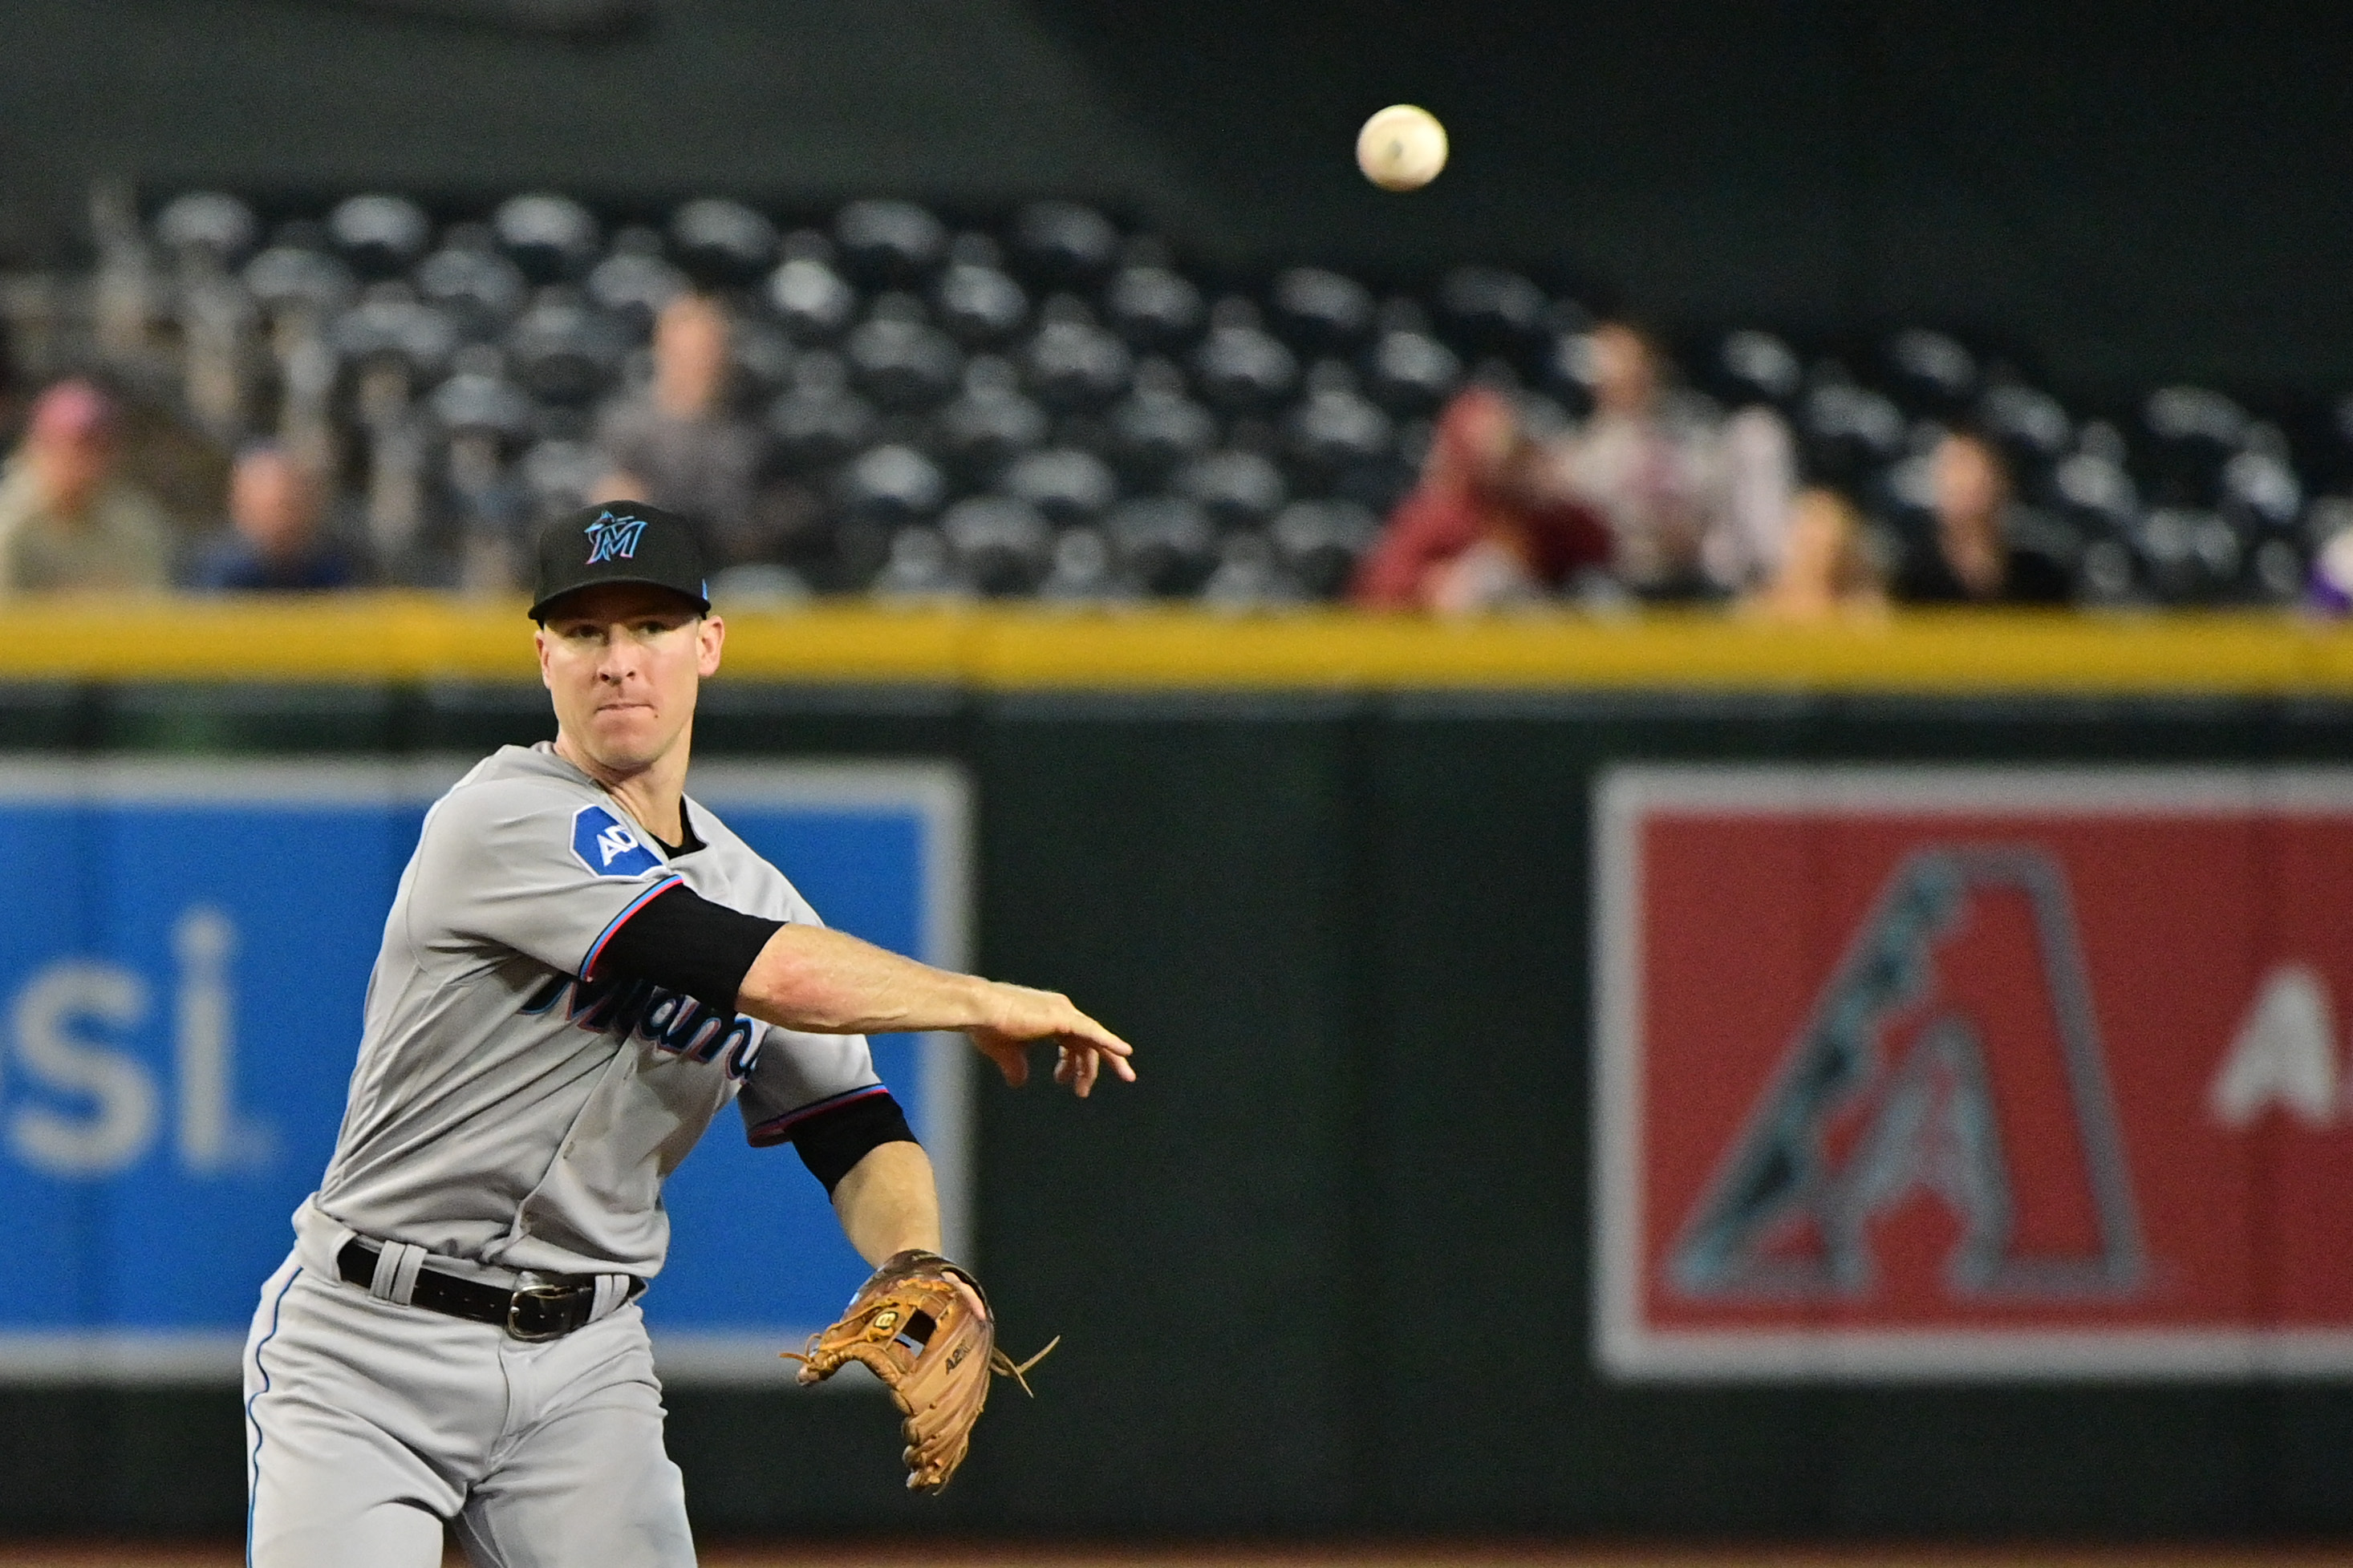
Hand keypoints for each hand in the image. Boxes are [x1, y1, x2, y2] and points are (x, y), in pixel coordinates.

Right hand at [967, 982, 1135, 1097]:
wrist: (979, 1010)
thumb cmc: (987, 1026)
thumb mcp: (1005, 1052)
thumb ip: (1016, 1066)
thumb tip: (1019, 1082)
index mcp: (1049, 1018)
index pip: (1073, 1041)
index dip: (1072, 1063)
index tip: (1066, 1082)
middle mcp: (1061, 1012)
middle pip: (1088, 1040)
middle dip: (1091, 1066)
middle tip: (1084, 1091)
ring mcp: (1063, 1012)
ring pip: (1094, 1039)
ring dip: (1103, 1062)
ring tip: (1092, 1088)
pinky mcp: (1063, 1017)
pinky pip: (1093, 1031)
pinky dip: (1110, 1042)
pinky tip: (1125, 1053)